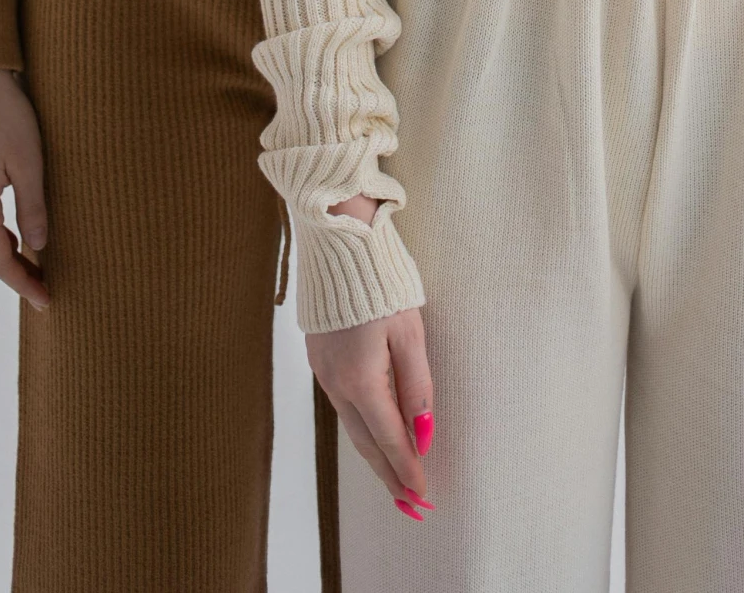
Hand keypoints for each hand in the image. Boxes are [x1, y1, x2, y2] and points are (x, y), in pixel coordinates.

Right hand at [0, 67, 48, 310]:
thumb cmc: (6, 115)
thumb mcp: (28, 162)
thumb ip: (32, 208)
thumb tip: (37, 249)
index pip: (0, 260)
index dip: (23, 283)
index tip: (47, 301)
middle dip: (16, 275)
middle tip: (46, 292)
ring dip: (7, 256)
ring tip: (37, 270)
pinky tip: (17, 238)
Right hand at [308, 195, 433, 521]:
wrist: (336, 237)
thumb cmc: (381, 279)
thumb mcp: (409, 330)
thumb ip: (417, 385)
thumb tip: (424, 435)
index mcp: (361, 379)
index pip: (391, 440)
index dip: (409, 472)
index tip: (424, 500)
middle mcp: (336, 383)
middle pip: (367, 442)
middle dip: (390, 476)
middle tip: (411, 507)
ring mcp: (323, 370)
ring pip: (352, 425)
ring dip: (375, 455)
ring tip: (395, 480)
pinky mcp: (319, 356)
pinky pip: (342, 404)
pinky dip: (361, 427)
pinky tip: (372, 432)